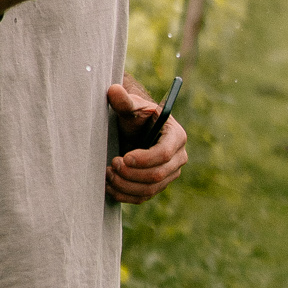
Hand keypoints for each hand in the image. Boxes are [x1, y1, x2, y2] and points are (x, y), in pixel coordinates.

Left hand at [106, 77, 187, 202]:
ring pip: (150, 189)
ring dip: (126, 185)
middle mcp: (178, 157)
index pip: (165, 153)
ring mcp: (170, 174)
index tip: (123, 158)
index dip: (144, 159)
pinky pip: (143, 197)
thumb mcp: (131, 107)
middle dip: (132, 173)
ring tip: (108, 174)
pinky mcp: (158, 186)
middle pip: (158, 175)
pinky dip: (124, 194)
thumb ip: (123, 101)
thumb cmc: (136, 116)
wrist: (135, 130)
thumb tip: (113, 90)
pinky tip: (109, 186)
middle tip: (112, 165)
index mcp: (176, 136)